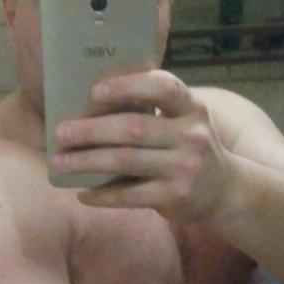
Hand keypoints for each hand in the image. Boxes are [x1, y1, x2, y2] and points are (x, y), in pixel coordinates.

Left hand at [51, 69, 231, 220]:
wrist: (224, 191)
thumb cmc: (187, 148)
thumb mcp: (182, 122)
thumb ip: (151, 111)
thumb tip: (88, 106)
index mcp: (192, 108)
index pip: (163, 88)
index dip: (128, 86)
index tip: (94, 91)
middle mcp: (193, 135)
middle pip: (134, 127)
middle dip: (92, 129)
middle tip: (60, 132)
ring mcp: (187, 168)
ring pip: (126, 161)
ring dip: (87, 162)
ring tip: (59, 163)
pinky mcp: (177, 197)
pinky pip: (131, 195)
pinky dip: (102, 194)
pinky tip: (82, 193)